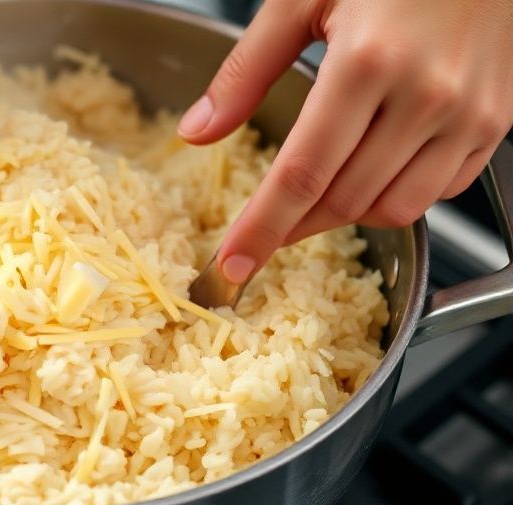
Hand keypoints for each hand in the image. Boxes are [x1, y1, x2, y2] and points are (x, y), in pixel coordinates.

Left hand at [179, 0, 512, 284]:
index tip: (230, 267)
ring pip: (393, 208)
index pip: (302, 175)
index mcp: (367, 61)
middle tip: (264, 221)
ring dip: (344, 214)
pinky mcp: (497, 121)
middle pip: (343, 200)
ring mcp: (470, 112)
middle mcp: (426, 94)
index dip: (261, 230)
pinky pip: (439, 191)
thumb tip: (198, 133)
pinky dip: (397, 195)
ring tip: (316, 193)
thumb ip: (245, 71)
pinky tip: (373, 166)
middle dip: (293, 223)